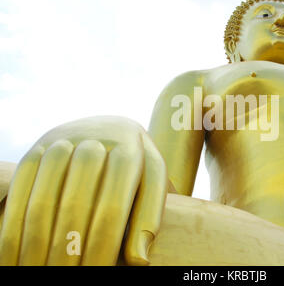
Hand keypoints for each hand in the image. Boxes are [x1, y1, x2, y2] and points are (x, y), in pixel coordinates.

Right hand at [0, 116, 167, 264]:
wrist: (112, 128)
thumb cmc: (137, 165)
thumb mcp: (153, 182)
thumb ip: (149, 216)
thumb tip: (139, 260)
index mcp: (128, 150)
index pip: (112, 207)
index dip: (103, 247)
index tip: (98, 272)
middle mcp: (91, 142)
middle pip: (75, 205)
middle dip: (68, 251)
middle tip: (66, 278)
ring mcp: (59, 143)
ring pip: (42, 200)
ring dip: (36, 245)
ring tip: (38, 272)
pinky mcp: (34, 150)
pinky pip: (19, 191)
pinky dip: (12, 228)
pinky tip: (14, 256)